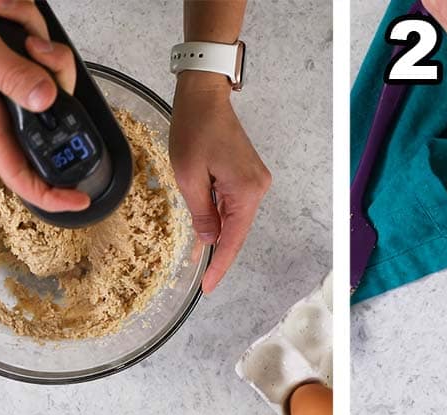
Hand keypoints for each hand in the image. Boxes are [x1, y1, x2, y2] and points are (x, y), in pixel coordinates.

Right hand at [0, 0, 88, 212]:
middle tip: (36, 47)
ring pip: (50, 69)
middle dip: (58, 72)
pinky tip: (2, 9)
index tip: (82, 199)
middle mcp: (3, 104)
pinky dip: (25, 19)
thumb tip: (48, 99)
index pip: (21, 172)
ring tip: (8, 20)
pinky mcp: (10, 56)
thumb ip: (10, 75)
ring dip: (37, 36)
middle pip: (57, 107)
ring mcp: (9, 80)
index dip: (52, 193)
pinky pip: (36, 42)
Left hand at [170, 72, 270, 292]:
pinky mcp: (248, 176)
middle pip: (237, 231)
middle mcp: (258, 189)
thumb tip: (209, 240)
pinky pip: (233, 206)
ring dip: (216, 234)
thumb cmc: (194, 129)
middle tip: (200, 276)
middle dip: (218, 252)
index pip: (233, 239)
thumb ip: (201, 213)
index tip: (208, 286)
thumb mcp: (189, 176)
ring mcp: (255, 182)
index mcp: (246, 191)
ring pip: (234, 219)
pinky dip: (219, 218)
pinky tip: (206, 231)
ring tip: (198, 257)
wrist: (205, 96)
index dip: (220, 265)